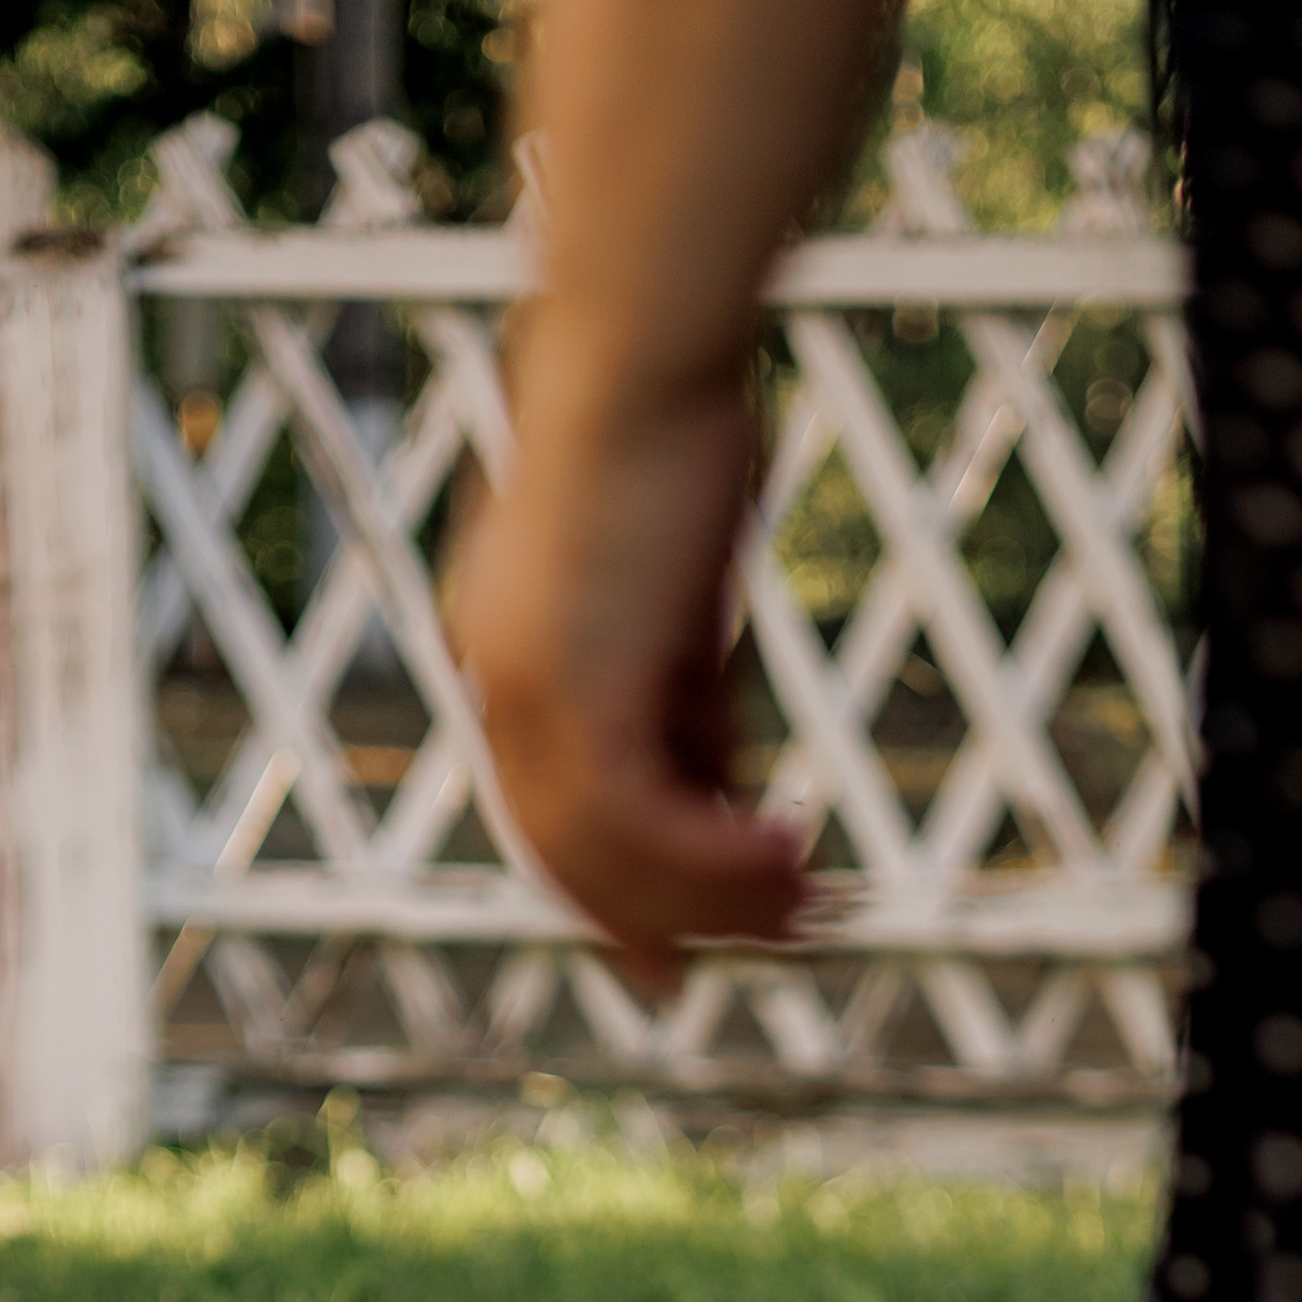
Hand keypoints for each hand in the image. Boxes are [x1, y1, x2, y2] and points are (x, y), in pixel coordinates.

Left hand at [449, 0, 925, 985]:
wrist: (640, 352)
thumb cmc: (672, 429)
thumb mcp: (683, 593)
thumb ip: (689, 700)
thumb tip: (726, 798)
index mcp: (508, 652)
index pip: (553, 809)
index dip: (620, 888)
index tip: (681, 948)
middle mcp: (496, 681)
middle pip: (573, 848)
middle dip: (671, 912)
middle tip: (772, 944)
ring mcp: (520, 691)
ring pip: (607, 851)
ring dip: (711, 893)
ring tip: (805, 906)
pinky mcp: (568, 690)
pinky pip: (639, 821)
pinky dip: (712, 856)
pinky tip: (792, 852)